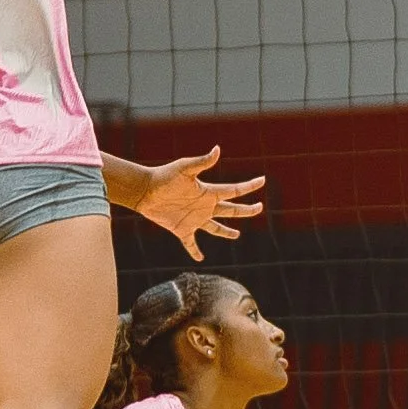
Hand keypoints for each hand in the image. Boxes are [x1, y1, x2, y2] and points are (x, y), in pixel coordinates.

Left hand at [130, 147, 265, 257]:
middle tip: (259, 208)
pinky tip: (200, 258)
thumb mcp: (184, 168)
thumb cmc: (163, 177)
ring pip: (216, 228)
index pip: (233, 191)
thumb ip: (202, 162)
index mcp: (208, 192)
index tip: (262, 180)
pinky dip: (195, 251)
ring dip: (226, 232)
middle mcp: (204, 206)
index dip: (248, 186)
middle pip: (230, 210)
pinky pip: (191, 243)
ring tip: (236, 235)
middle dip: (246, 210)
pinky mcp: (182, 229)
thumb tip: (218, 149)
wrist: (145, 191)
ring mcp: (194, 219)